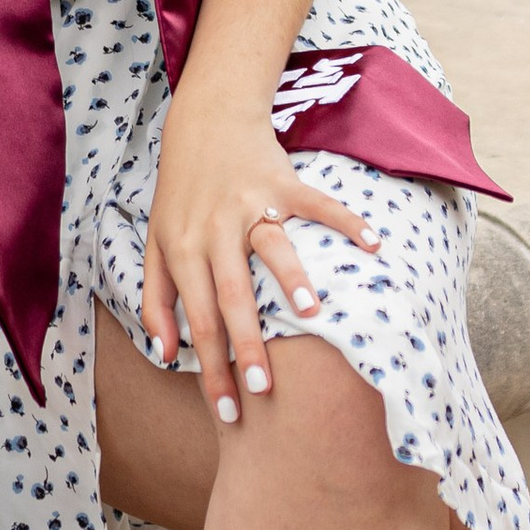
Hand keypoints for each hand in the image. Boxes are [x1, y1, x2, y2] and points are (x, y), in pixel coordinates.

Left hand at [141, 98, 377, 427]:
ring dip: (293, 279)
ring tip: (312, 316)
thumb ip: (156, 298)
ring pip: (274, 245)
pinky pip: (318, 204)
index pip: (197, 319)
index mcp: (182, 248)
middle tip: (264, 391)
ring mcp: (252, 203)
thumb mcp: (156, 242)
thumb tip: (164, 354)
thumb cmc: (180, 192)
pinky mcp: (283, 180)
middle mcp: (215, 228)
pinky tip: (373, 245)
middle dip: (247, 344)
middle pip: (231, 294)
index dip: (211, 366)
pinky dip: (346, 222)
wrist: (203, 120)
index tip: (228, 410)